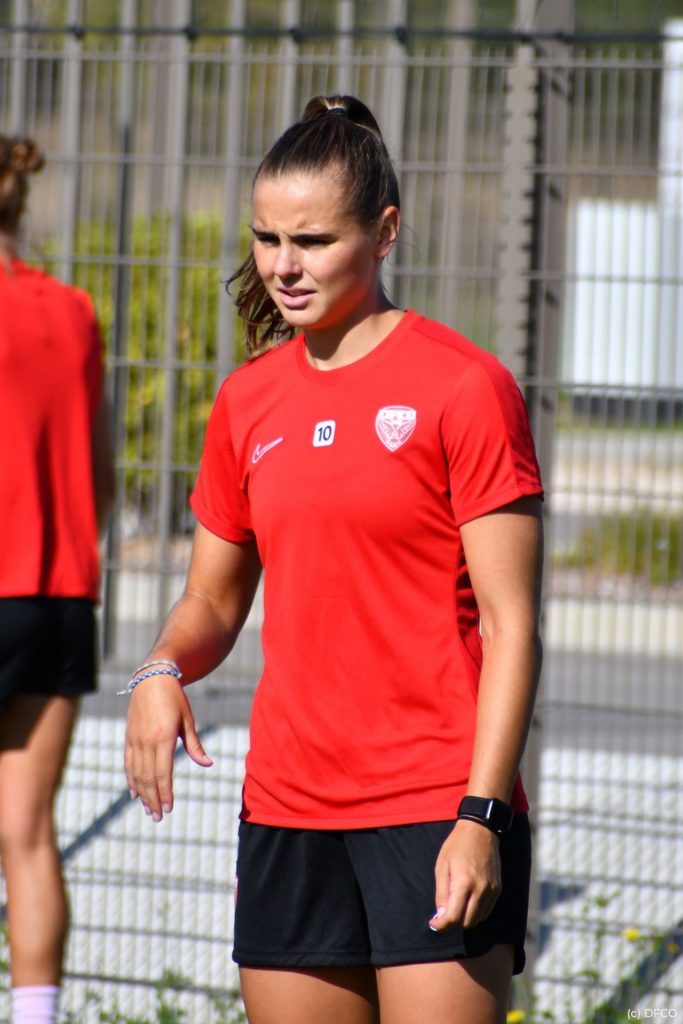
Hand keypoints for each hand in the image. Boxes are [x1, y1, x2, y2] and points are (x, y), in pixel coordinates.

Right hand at [124, 677, 212, 821]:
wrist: (152, 679)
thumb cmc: (175, 699)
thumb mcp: (187, 720)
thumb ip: (195, 745)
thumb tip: (207, 764)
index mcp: (163, 737)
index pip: (163, 772)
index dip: (166, 792)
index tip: (169, 807)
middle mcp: (146, 741)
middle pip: (148, 778)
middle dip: (153, 800)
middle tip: (159, 817)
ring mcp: (134, 740)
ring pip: (136, 774)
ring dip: (142, 794)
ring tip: (149, 810)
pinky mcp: (128, 738)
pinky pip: (128, 764)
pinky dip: (131, 780)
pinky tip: (135, 793)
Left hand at [428, 819, 501, 930]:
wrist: (481, 831)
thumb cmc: (457, 846)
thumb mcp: (442, 866)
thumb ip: (441, 893)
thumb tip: (440, 917)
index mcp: (464, 883)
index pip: (453, 917)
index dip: (441, 925)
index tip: (434, 924)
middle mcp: (480, 890)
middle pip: (467, 923)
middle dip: (453, 922)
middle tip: (444, 912)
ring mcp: (492, 891)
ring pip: (478, 920)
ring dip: (465, 918)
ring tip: (456, 904)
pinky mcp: (498, 890)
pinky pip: (487, 912)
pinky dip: (476, 913)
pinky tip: (468, 901)